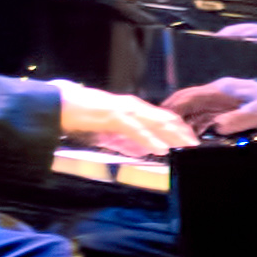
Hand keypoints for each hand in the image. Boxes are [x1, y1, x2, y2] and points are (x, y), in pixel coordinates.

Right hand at [59, 84, 196, 158]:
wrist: (59, 104)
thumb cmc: (82, 116)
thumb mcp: (108, 133)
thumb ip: (125, 142)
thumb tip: (140, 152)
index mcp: (132, 109)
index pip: (162, 118)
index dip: (179, 128)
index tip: (191, 140)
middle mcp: (132, 106)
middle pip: (164, 119)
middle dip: (182, 131)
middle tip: (197, 144)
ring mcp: (123, 109)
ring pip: (154, 122)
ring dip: (173, 135)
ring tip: (187, 145)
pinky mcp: (112, 116)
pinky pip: (135, 130)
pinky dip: (150, 139)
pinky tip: (161, 148)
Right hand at [158, 76, 256, 139]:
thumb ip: (238, 119)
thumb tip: (217, 127)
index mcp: (220, 90)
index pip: (189, 96)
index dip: (173, 106)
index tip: (160, 118)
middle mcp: (215, 95)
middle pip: (184, 103)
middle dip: (169, 115)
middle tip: (156, 131)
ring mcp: (217, 102)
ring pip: (190, 112)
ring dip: (179, 124)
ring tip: (167, 138)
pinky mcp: (221, 111)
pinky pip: (200, 119)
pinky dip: (190, 128)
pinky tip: (186, 139)